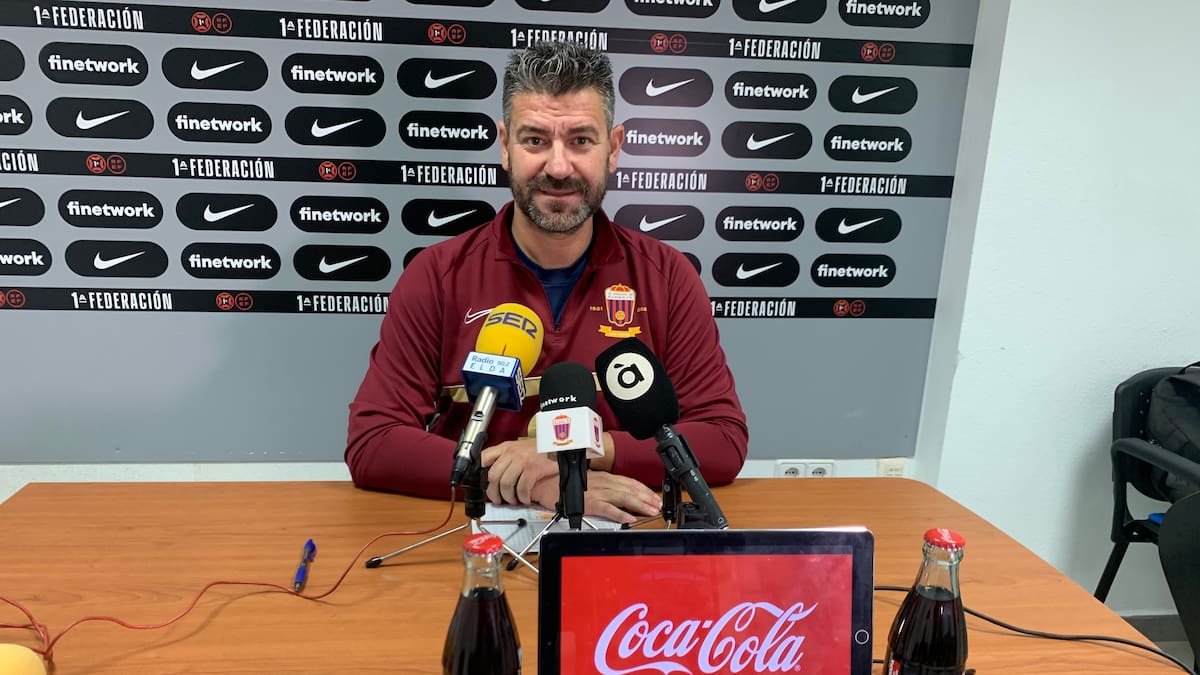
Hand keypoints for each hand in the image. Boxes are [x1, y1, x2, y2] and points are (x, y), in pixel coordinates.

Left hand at [480, 438, 557, 505]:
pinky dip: (522, 497)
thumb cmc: (542, 448)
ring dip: (508, 497)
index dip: (478, 473)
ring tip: (513, 500)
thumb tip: (494, 472)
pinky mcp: (533, 469)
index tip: (480, 484)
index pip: (484, 458)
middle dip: (493, 492)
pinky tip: (525, 499)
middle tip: (498, 499)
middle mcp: (512, 453)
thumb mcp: (520, 447)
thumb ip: (507, 456)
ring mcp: (522, 460)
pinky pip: (522, 488)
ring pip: (506, 484)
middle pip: (493, 476)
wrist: (560, 446)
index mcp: (507, 447)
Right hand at [530, 470, 661, 523]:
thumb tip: (621, 495)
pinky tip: (630, 519)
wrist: (549, 483)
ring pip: (624, 498)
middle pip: (631, 490)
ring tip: (651, 512)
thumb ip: (606, 486)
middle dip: (647, 498)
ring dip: (640, 505)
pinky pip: (609, 509)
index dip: (645, 490)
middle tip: (659, 506)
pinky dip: (621, 514)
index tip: (655, 497)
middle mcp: (604, 483)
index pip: (630, 482)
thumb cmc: (568, 482)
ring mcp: (598, 493)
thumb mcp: (591, 480)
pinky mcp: (590, 503)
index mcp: (605, 477)